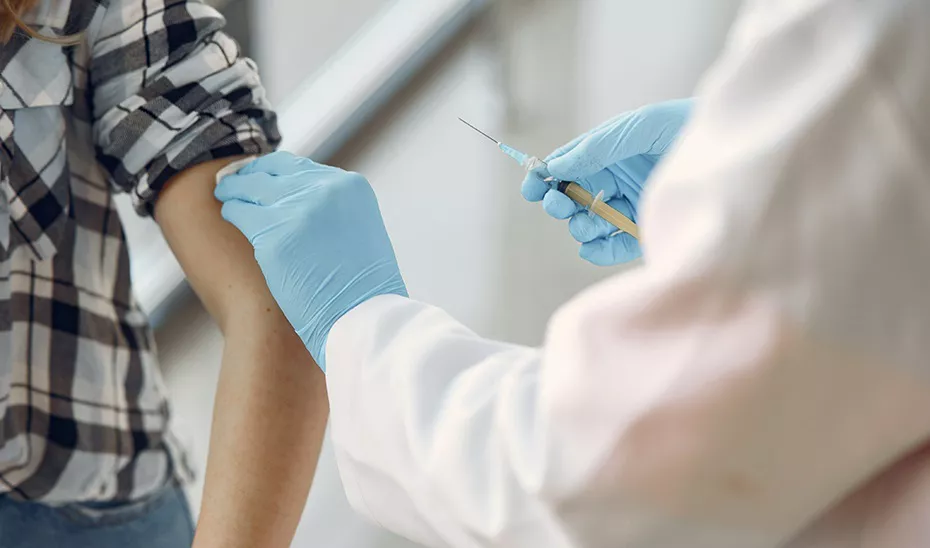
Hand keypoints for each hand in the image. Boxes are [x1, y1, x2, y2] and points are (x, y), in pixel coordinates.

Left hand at [214, 151, 406, 370]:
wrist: (362, 320)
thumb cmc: (363, 289)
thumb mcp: (359, 231)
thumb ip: (333, 210)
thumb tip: (300, 202)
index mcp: (350, 187)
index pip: (299, 166)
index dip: (274, 171)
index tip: (261, 177)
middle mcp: (325, 190)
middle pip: (272, 172)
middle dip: (251, 176)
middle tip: (234, 182)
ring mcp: (297, 211)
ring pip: (251, 188)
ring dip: (236, 191)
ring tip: (225, 195)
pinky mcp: (273, 236)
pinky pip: (239, 213)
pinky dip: (231, 212)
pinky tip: (228, 214)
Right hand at [522, 98, 692, 265]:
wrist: (733, 149)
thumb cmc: (685, 126)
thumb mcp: (638, 127)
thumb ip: (597, 147)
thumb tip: (557, 166)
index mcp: (606, 154)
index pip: (567, 167)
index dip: (544, 177)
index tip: (530, 187)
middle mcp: (615, 182)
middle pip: (573, 199)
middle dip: (559, 203)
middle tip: (558, 205)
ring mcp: (629, 208)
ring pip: (590, 224)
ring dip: (580, 226)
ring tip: (585, 224)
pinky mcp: (646, 232)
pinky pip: (613, 247)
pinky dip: (598, 251)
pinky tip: (592, 247)